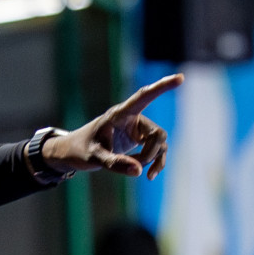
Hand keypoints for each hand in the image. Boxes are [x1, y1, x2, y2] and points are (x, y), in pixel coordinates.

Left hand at [42, 75, 182, 179]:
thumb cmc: (80, 150)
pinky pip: (158, 150)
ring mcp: (137, 129)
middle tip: (136, 165)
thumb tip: (138, 171)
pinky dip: (156, 163)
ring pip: (160, 143)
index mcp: (119, 114)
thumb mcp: (93, 157)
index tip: (180, 78)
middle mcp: (132, 118)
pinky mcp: (139, 140)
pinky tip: (149, 176)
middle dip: (151, 153)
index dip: (161, 87)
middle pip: (157, 133)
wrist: (73, 152)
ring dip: (153, 159)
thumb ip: (113, 163)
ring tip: (142, 173)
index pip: (143, 97)